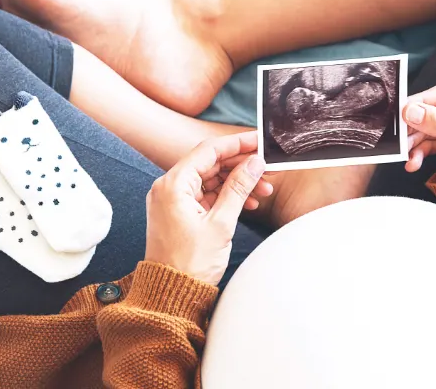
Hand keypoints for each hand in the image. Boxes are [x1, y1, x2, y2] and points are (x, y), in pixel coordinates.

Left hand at [145, 131, 272, 285]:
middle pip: (210, 164)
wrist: (172, 295)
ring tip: (263, 192)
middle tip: (266, 169)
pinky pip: (205, 195)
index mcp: (173, 185)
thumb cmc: (190, 264)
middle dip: (240, 167)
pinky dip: (226, 197)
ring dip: (236, 183)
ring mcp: (172, 200)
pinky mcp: (178, 212)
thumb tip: (254, 163)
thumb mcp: (221, 223)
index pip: (208, 151)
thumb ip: (238, 188)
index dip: (237, 144)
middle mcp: (168, 188)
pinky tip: (247, 203)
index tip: (258, 141)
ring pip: (210, 180)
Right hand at [402, 82, 435, 198]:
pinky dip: (418, 153)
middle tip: (398, 135)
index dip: (422, 102)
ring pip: (427, 128)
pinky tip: (413, 162)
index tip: (401, 111)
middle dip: (415, 125)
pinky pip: (428, 144)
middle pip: (432, 110)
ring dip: (414, 141)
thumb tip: (412, 112)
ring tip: (404, 153)